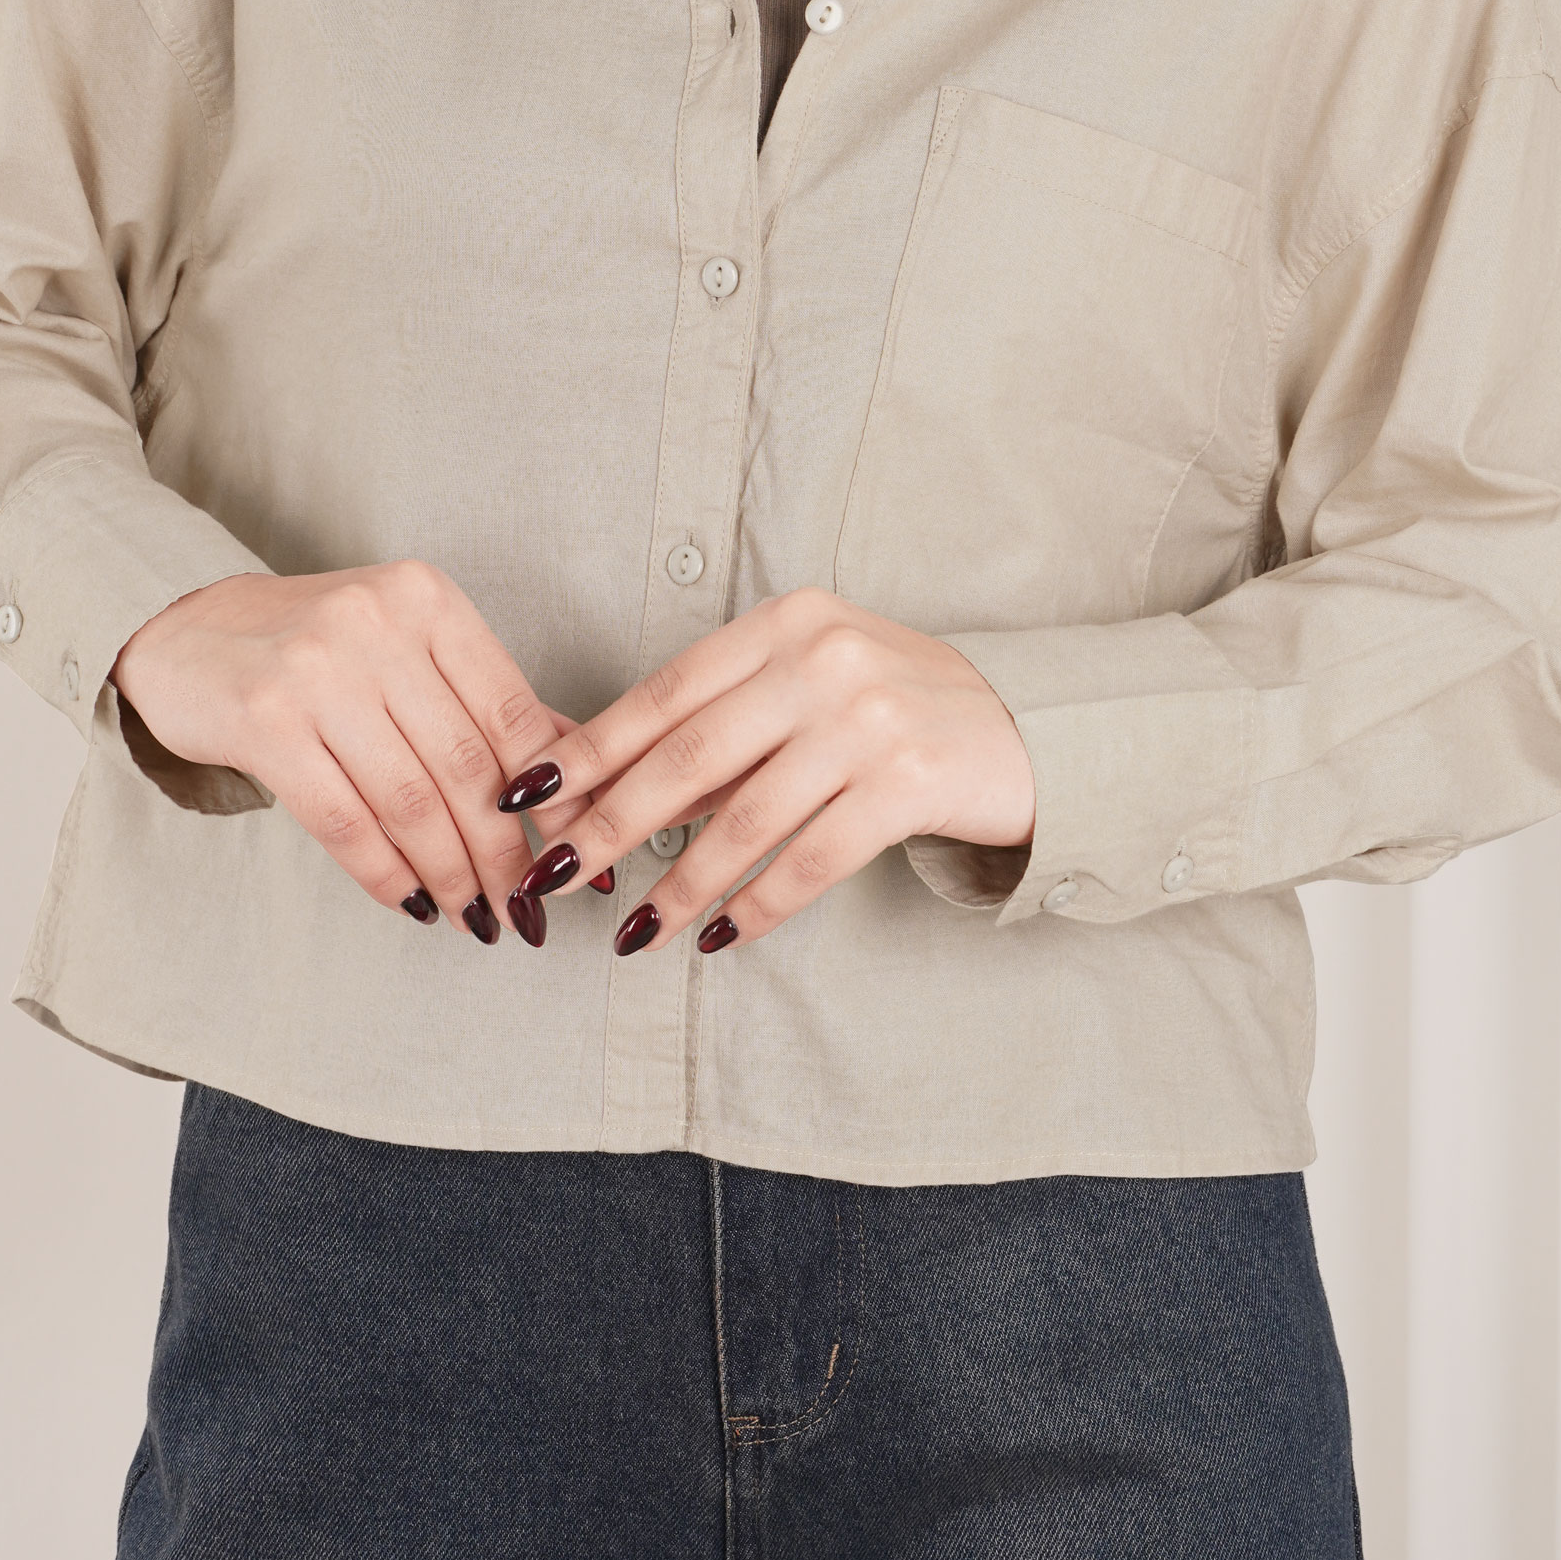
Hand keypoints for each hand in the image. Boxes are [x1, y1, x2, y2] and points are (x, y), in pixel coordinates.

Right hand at [110, 562, 602, 942]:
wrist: (185, 630)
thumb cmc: (313, 645)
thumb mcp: (408, 645)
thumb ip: (487, 700)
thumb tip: (581, 774)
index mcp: (427, 601)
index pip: (514, 714)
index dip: (555, 797)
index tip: (576, 853)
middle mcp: (377, 625)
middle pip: (467, 766)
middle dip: (505, 853)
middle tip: (526, 907)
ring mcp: (316, 671)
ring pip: (411, 802)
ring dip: (452, 876)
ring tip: (476, 917)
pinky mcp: (264, 720)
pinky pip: (344, 821)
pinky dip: (387, 874)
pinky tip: (413, 902)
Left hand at [492, 588, 1034, 954]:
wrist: (1033, 728)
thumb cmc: (902, 710)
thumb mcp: (812, 691)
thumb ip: (725, 733)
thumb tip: (612, 799)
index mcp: (787, 623)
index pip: (663, 693)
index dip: (588, 750)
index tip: (527, 796)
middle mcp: (824, 658)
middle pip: (687, 755)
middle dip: (609, 824)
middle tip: (555, 875)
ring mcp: (870, 718)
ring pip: (741, 817)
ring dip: (678, 884)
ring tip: (634, 932)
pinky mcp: (909, 780)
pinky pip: (807, 858)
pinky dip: (755, 905)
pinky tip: (718, 937)